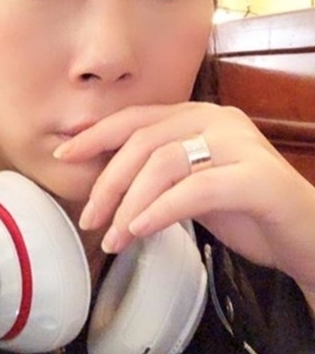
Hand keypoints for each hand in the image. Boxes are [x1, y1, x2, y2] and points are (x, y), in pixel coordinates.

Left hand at [54, 102, 314, 294]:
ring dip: (130, 204)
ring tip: (114, 236)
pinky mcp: (258, 177)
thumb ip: (154, 175)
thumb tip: (99, 184)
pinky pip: (196, 189)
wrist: (308, 238)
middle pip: (142, 142)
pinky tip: (141, 230)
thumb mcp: (188, 186)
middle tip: (90, 219)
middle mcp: (217, 120)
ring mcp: (240, 145)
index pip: (134, 119)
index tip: (64, 157)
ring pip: (164, 164)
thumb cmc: (245, 212)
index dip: (95, 135)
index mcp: (196, 115)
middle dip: (108, 183)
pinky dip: (161, 210)